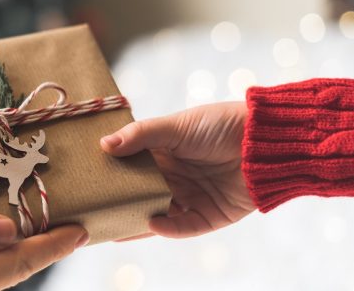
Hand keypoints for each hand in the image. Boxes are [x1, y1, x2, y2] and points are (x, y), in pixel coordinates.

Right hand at [101, 102, 255, 238]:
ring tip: (116, 226)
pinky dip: (169, 228)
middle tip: (93, 212)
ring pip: (158, 215)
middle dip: (120, 205)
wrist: (266, 139)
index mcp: (163, 154)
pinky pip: (184, 227)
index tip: (87, 182)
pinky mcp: (210, 216)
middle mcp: (174, 178)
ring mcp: (191, 198)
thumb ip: (140, 135)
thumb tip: (103, 145)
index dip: (110, 177)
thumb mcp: (175, 125)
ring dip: (139, 221)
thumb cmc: (221, 124)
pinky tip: (153, 224)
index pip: (130, 170)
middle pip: (140, 196)